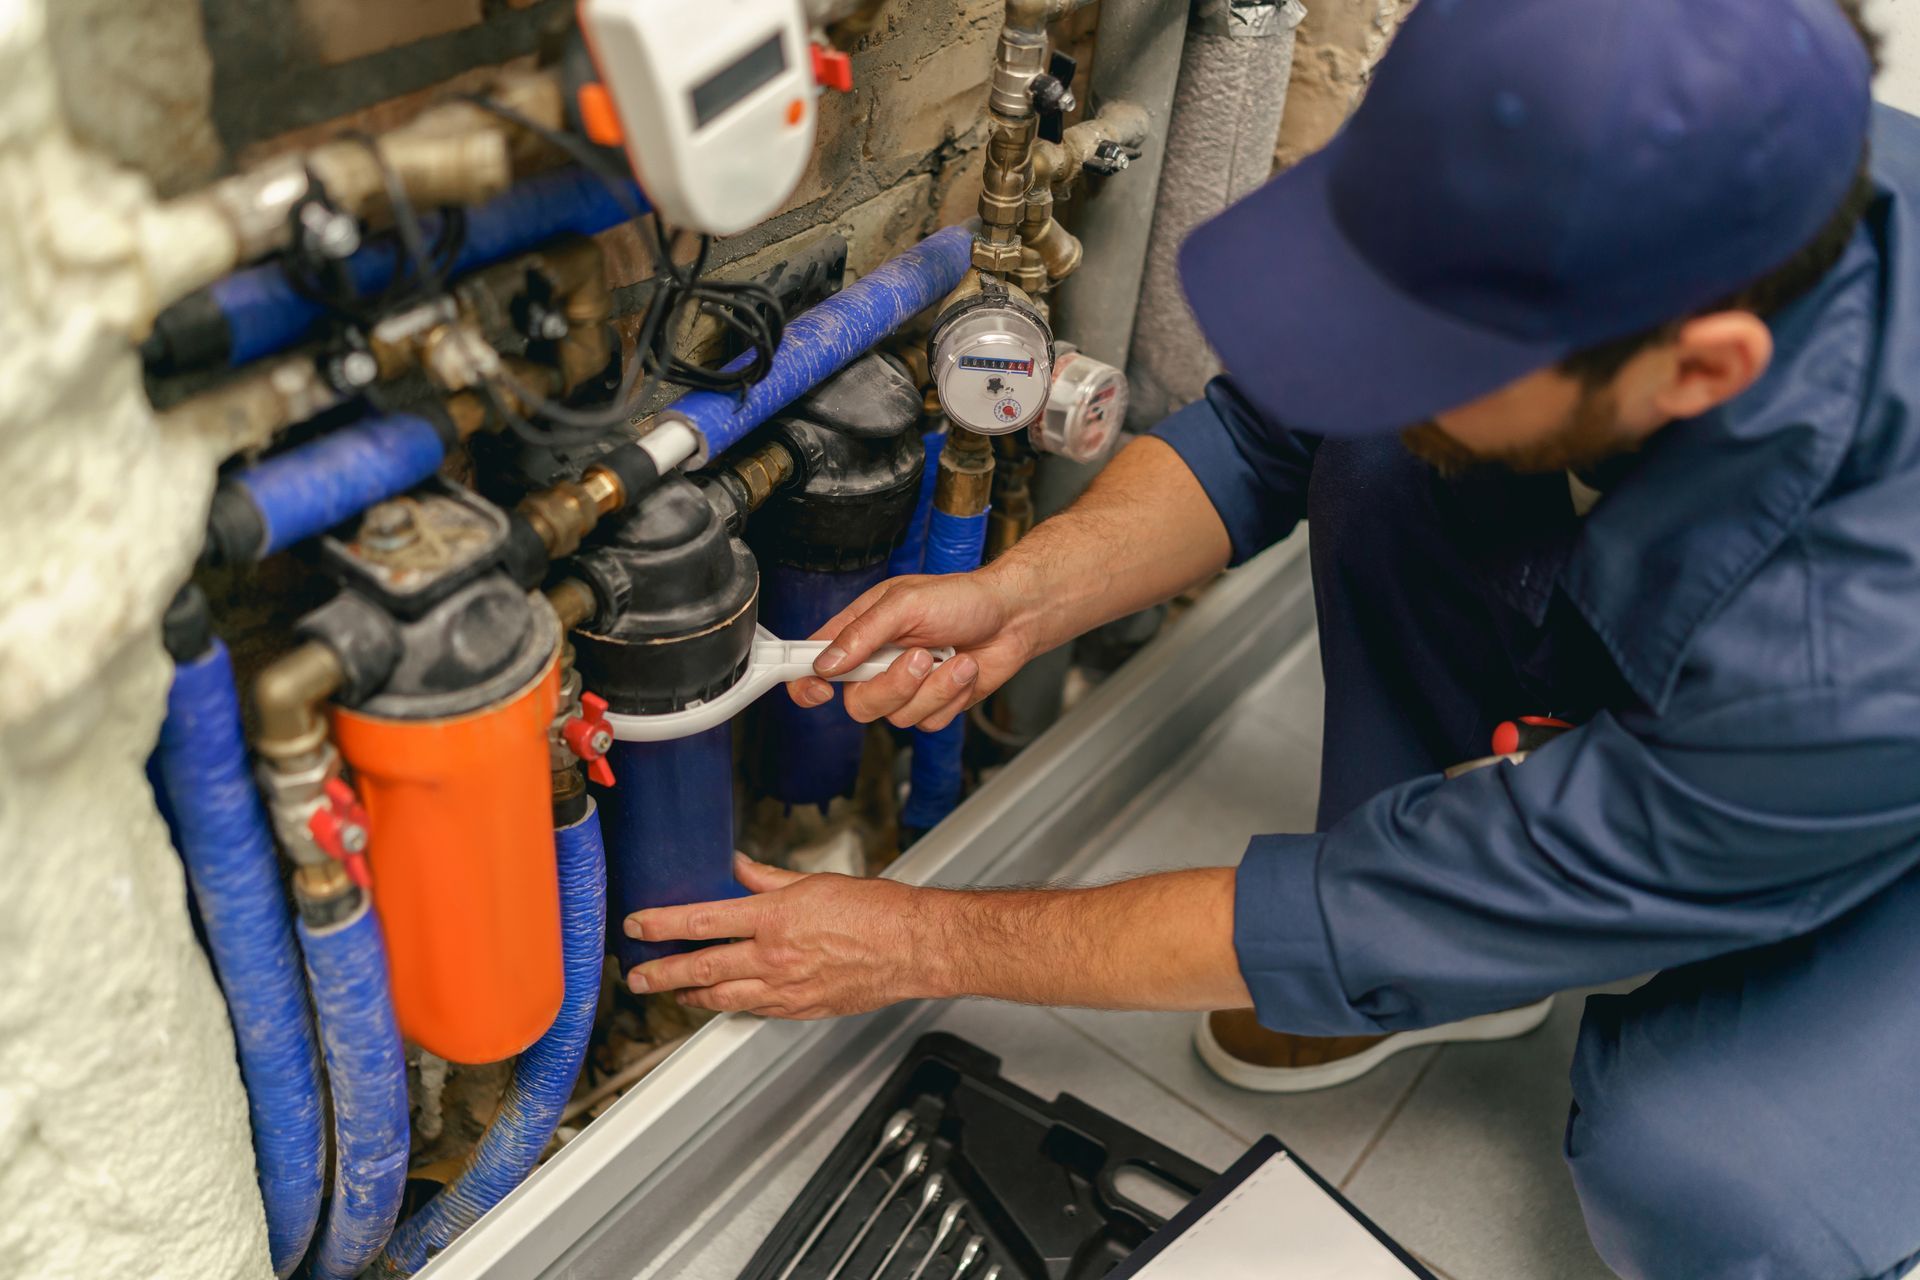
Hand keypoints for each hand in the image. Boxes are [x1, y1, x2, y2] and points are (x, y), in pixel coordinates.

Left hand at [623, 855, 946, 1018]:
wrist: (913, 947)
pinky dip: (731, 1006)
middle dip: (662, 973)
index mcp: (775, 917)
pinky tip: (720, 1002)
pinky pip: (754, 1010)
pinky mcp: (801, 1009)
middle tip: (637, 976)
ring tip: (670, 993)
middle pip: (702, 968)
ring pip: (722, 997)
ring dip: (689, 996)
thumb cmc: (876, 911)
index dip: (662, 923)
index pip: (702, 921)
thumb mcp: (814, 881)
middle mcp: (774, 957)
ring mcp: (786, 988)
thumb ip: (767, 878)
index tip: (639, 924)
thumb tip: (736, 867)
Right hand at [785, 570, 1033, 729]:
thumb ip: (863, 633)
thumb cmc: (961, 598)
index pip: (814, 663)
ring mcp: (906, 687)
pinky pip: (929, 723)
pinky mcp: (933, 705)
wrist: (1012, 616)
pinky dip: (951, 696)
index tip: (817, 689)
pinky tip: (963, 670)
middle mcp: (877, 663)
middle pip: (858, 703)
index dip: (805, 682)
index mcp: (860, 632)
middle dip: (893, 685)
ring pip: (897, 717)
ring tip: (952, 656)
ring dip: (933, 687)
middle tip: (920, 656)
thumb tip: (827, 663)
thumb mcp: (906, 603)